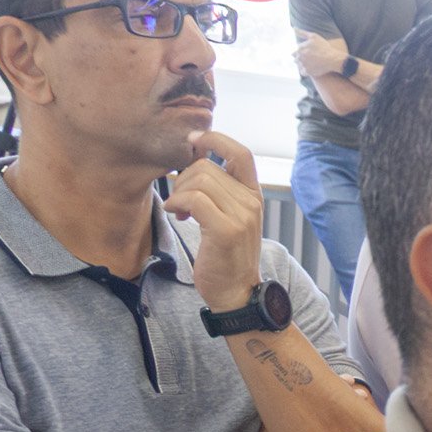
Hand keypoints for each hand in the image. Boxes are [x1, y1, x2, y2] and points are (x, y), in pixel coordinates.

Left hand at [164, 131, 265, 316]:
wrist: (236, 293)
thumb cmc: (225, 256)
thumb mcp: (228, 217)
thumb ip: (218, 191)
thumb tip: (192, 160)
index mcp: (253, 196)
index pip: (241, 153)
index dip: (215, 139)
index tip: (194, 142)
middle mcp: (252, 202)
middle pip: (207, 166)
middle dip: (183, 178)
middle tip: (180, 201)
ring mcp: (242, 216)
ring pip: (199, 180)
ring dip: (179, 192)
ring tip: (180, 211)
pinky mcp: (227, 230)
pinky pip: (194, 199)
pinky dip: (178, 203)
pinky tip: (178, 215)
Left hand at [292, 31, 348, 78]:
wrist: (333, 59)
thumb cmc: (324, 47)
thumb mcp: (313, 36)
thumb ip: (302, 33)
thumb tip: (293, 28)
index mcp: (300, 48)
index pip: (297, 49)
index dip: (303, 50)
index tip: (310, 51)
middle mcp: (299, 57)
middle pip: (296, 57)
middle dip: (301, 57)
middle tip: (311, 57)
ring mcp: (303, 65)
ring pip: (298, 64)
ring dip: (302, 63)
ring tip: (311, 63)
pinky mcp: (308, 72)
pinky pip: (302, 72)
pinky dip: (305, 70)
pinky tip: (310, 68)